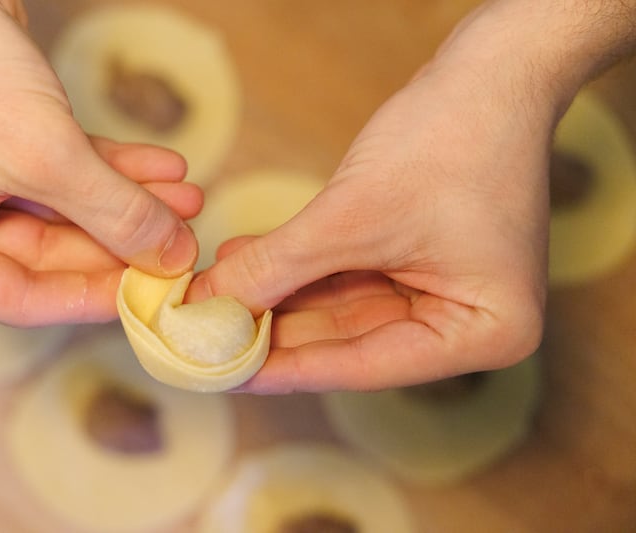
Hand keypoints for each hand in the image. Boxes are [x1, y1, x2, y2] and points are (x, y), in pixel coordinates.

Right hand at [0, 0, 200, 325]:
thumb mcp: (42, 154)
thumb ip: (113, 213)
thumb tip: (171, 257)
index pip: (18, 299)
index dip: (94, 295)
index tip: (154, 292)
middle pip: (50, 256)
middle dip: (124, 240)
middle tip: (183, 239)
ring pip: (65, 213)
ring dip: (129, 203)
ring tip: (188, 198)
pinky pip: (63, 175)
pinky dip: (112, 171)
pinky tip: (163, 168)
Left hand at [187, 1, 606, 392]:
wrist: (491, 69)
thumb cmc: (452, 137)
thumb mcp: (353, 216)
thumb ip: (278, 267)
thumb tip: (210, 303)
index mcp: (487, 332)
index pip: (367, 365)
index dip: (288, 368)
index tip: (224, 372)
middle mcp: (469, 323)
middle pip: (351, 340)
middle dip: (275, 327)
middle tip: (207, 331)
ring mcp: (444, 289)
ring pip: (342, 306)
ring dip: (277, 294)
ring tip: (215, 289)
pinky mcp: (420, 258)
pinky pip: (349, 273)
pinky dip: (298, 266)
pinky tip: (245, 261)